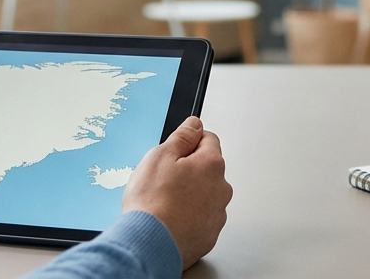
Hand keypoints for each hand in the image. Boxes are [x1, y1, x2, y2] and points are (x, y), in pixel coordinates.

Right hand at [122, 116, 231, 268]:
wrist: (149, 244)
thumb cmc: (152, 203)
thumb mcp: (160, 156)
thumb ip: (182, 137)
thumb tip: (194, 125)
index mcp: (211, 164)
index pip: (208, 139)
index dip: (188, 142)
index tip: (175, 151)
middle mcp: (221, 188)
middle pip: (207, 168)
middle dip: (188, 170)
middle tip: (163, 180)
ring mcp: (217, 214)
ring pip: (204, 194)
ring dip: (189, 195)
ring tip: (164, 203)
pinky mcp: (209, 234)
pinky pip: (200, 218)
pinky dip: (188, 217)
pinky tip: (170, 219)